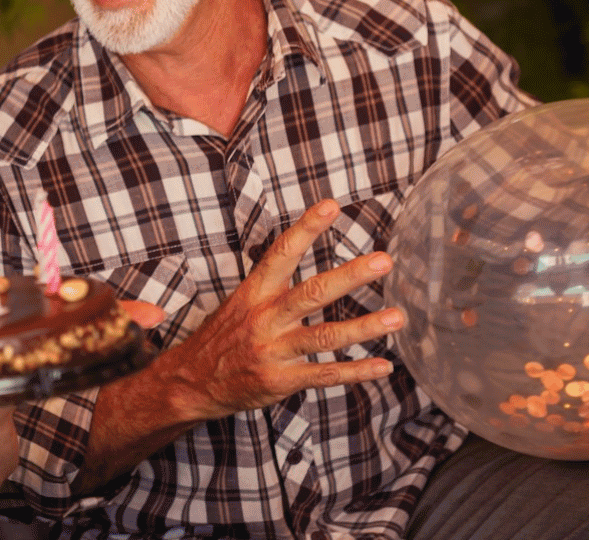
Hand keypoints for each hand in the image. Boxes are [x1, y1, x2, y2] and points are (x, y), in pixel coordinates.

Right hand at [154, 199, 401, 420]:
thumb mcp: (237, 304)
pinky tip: (383, 366)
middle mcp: (263, 319)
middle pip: (312, 293)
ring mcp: (272, 351)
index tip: (331, 206)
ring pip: (325, 336)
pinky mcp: (279, 381)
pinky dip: (356, 371)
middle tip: (383, 261)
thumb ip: (269, 286)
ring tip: (397, 317)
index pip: (281, 254)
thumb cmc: (220, 339)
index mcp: (253, 294)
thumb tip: (299, 253)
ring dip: (364, 327)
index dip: (306, 228)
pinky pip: (324, 375)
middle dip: (350, 276)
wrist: (190, 382)